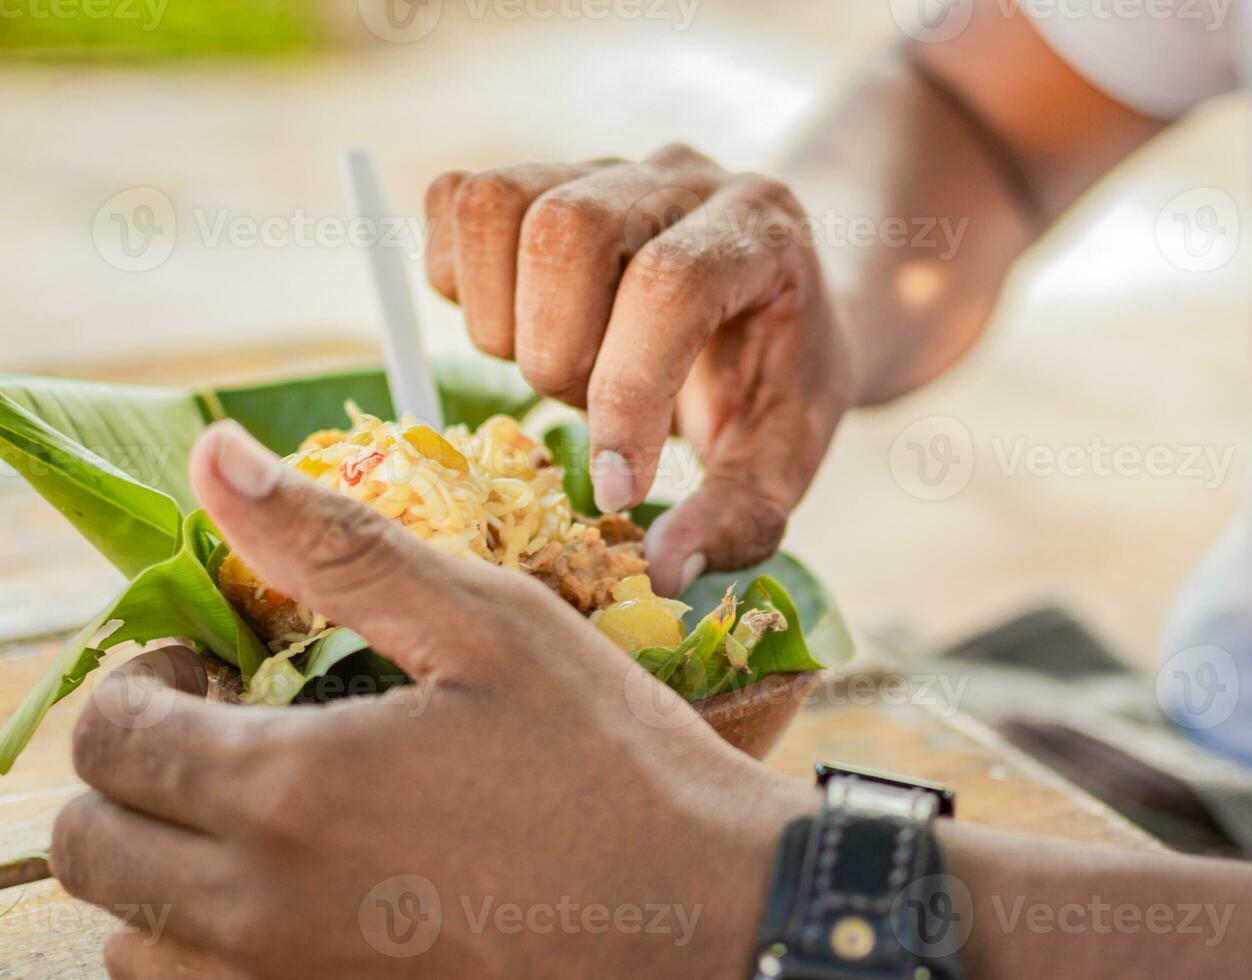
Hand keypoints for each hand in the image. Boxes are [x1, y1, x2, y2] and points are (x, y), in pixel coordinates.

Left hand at [50, 422, 812, 979]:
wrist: (699, 913)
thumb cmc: (609, 760)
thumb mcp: (487, 623)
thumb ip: (335, 545)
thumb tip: (214, 457)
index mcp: (288, 789)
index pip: (111, 738)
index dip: (143, 679)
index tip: (213, 662)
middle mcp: (262, 908)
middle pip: (92, 847)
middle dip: (133, 769)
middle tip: (227, 728)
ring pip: (131, 937)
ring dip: (161, 862)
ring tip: (258, 810)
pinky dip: (207, 939)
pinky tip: (301, 884)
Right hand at [425, 144, 856, 594]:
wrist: (778, 300)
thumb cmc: (779, 382)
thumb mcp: (783, 457)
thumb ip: (737, 517)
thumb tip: (661, 573)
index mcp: (760, 233)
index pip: (670, 283)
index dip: (626, 389)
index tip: (615, 487)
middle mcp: (681, 177)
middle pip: (568, 230)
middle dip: (557, 356)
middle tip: (590, 411)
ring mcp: (605, 165)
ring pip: (498, 206)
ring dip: (504, 319)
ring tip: (562, 368)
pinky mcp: (542, 172)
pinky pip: (459, 199)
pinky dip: (462, 278)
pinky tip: (518, 326)